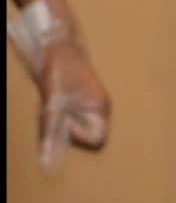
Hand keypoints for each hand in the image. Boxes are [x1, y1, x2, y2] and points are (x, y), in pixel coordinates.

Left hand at [37, 39, 109, 163]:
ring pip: (81, 126)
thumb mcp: (52, 102)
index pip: (97, 140)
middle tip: (55, 112)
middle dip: (69, 129)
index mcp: (101, 108)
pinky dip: (63, 115)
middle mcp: (101, 108)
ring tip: (53, 105)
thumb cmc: (60, 69)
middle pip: (90, 134)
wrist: (59, 45)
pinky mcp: (83, 100)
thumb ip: (52, 130)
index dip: (78, 136)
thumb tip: (48, 157)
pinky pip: (76, 117)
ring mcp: (93, 103)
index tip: (64, 121)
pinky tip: (55, 102)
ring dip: (64, 121)